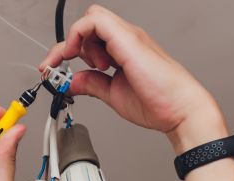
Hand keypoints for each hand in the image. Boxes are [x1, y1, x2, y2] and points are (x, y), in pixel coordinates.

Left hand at [39, 4, 226, 152]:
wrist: (180, 110)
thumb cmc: (157, 103)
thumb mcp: (112, 94)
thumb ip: (92, 84)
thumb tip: (72, 82)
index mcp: (122, 51)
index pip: (87, 39)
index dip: (65, 52)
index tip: (53, 70)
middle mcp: (125, 39)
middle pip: (86, 25)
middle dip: (65, 45)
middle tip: (55, 67)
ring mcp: (127, 37)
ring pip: (90, 17)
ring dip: (74, 40)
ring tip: (81, 66)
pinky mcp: (127, 39)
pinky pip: (95, 21)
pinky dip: (80, 35)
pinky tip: (80, 56)